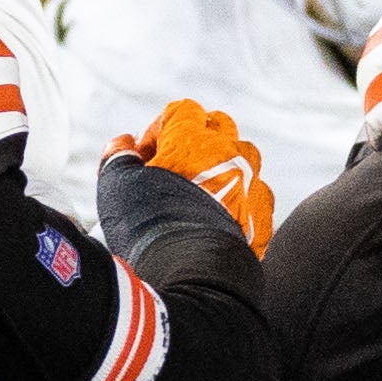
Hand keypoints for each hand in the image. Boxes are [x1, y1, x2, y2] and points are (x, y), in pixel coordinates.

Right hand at [110, 98, 273, 254]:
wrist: (191, 268)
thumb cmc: (148, 222)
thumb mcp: (118, 184)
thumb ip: (119, 157)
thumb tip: (125, 144)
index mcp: (194, 139)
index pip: (182, 112)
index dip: (160, 130)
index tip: (146, 156)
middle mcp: (230, 154)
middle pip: (220, 129)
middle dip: (198, 140)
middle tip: (177, 167)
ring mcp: (251, 184)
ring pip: (246, 160)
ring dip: (226, 167)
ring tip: (202, 191)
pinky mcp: (263, 217)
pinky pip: (256, 198)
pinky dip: (241, 203)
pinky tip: (221, 219)